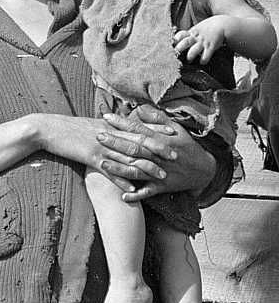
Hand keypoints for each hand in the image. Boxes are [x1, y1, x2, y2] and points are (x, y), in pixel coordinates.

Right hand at [35, 112, 176, 193]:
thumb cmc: (67, 127)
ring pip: (128, 157)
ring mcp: (101, 146)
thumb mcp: (89, 124)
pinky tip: (133, 190)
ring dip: (146, 167)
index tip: (173, 131)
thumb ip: (105, 127)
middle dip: (159, 148)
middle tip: (176, 155)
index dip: (156, 128)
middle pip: (139, 141)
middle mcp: (109, 134)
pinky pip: (110, 171)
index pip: (138, 125)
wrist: (47, 129)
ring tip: (162, 175)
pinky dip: (122, 180)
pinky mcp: (90, 158)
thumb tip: (117, 126)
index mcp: (110, 124)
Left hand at [98, 105, 215, 201]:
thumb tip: (140, 108)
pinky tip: (122, 194)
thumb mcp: (177, 128)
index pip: (138, 130)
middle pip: (134, 148)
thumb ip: (157, 118)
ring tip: (102, 163)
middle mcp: (159, 156)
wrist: (204, 170)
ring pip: (137, 170)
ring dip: (119, 168)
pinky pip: (147, 192)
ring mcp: (160, 173)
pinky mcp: (162, 187)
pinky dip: (136, 194)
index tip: (107, 117)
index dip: (122, 123)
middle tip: (97, 136)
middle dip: (115, 142)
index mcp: (162, 140)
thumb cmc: (188, 146)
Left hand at [173, 16, 226, 63]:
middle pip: (185, 42)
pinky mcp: (211, 46)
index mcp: (191, 32)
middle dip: (179, 49)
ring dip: (190, 56)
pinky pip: (206, 55)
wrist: (222, 24)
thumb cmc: (207, 29)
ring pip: (194, 50)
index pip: (180, 35)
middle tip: (176, 55)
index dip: (175, 40)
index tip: (171, 45)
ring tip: (189, 60)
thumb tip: (176, 41)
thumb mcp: (196, 29)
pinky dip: (203, 60)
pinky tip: (202, 62)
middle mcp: (196, 37)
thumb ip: (188, 35)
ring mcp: (203, 42)